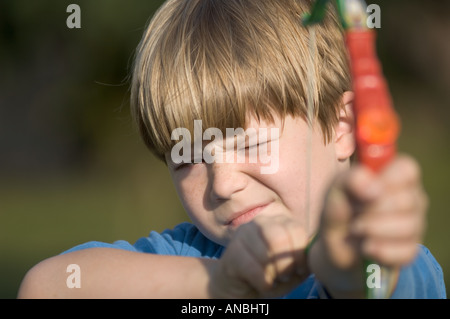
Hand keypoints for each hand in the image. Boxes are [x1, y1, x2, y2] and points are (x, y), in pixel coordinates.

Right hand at [209, 214, 309, 297]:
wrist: (239, 286)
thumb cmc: (269, 275)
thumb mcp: (292, 269)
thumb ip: (305, 259)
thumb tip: (314, 254)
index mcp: (279, 221)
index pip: (296, 229)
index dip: (301, 254)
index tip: (299, 270)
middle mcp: (261, 222)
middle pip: (280, 238)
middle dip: (286, 264)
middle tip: (284, 277)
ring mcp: (244, 233)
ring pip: (267, 253)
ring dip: (274, 274)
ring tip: (272, 280)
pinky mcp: (232, 250)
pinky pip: (254, 268)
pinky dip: (263, 282)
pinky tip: (262, 284)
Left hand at [309, 155, 427, 297]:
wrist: (335, 241)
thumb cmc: (340, 205)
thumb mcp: (337, 188)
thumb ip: (351, 180)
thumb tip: (375, 190)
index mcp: (396, 175)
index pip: (407, 169)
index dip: (386, 180)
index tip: (366, 191)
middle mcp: (411, 198)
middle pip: (405, 201)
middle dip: (371, 210)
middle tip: (354, 214)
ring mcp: (414, 225)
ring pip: (407, 227)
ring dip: (372, 230)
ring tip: (356, 229)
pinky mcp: (410, 250)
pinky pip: (404, 252)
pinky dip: (379, 250)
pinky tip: (366, 246)